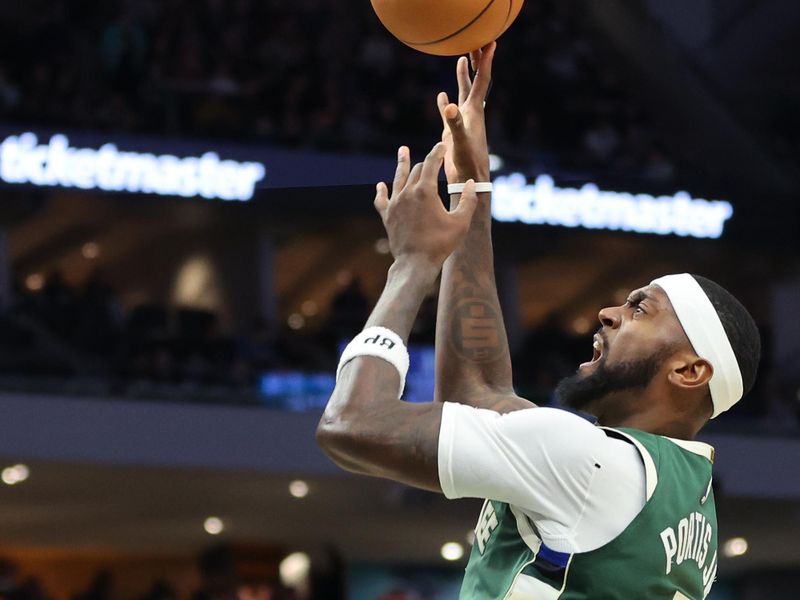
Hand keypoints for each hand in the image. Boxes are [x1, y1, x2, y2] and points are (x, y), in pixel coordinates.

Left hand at [374, 144, 478, 267]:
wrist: (415, 263)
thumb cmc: (440, 244)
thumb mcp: (460, 222)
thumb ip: (468, 200)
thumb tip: (471, 183)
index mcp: (426, 191)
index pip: (431, 163)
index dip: (438, 152)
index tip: (442, 145)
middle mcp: (408, 193)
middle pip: (417, 170)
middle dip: (426, 161)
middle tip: (433, 156)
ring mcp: (395, 204)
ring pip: (398, 178)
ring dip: (402, 164)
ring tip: (403, 151)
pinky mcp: (387, 216)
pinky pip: (382, 199)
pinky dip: (382, 191)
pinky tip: (381, 185)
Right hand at [437, 42, 495, 183]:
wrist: (469, 180)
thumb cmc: (468, 162)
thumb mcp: (460, 141)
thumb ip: (454, 124)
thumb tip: (449, 105)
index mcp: (474, 111)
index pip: (481, 81)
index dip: (485, 62)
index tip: (490, 43)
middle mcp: (471, 113)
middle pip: (474, 81)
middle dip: (475, 62)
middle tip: (475, 42)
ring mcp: (462, 121)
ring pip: (462, 93)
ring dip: (463, 77)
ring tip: (461, 60)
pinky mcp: (453, 131)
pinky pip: (449, 111)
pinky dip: (445, 102)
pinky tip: (442, 95)